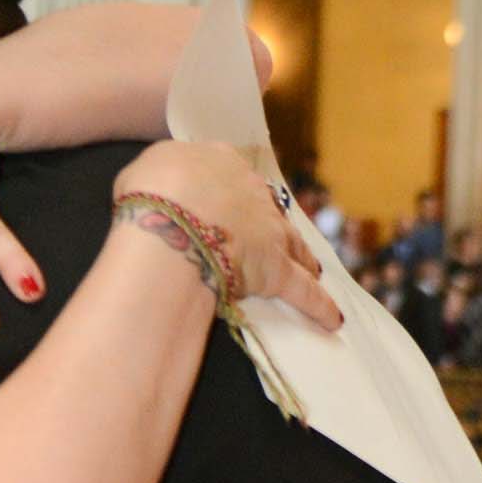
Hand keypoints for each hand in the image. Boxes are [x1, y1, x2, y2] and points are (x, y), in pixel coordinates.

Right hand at [114, 139, 339, 332]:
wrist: (173, 211)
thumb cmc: (155, 188)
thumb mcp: (148, 168)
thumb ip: (162, 177)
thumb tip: (159, 189)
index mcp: (221, 162)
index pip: (234, 177)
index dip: (234, 194)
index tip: (232, 204)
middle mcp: (253, 193)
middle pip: (270, 212)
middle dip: (274, 227)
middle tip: (277, 240)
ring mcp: (270, 231)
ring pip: (294, 246)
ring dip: (304, 259)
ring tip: (313, 269)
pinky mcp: (278, 269)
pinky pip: (304, 291)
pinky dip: (319, 306)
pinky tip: (333, 319)